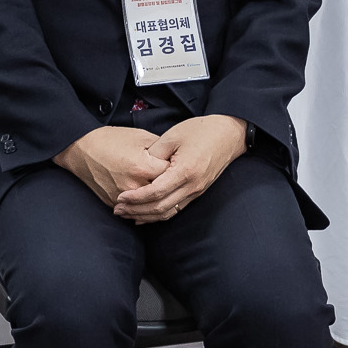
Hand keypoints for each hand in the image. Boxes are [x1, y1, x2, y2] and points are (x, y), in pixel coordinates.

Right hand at [55, 125, 170, 208]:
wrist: (82, 150)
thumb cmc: (111, 140)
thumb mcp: (141, 137)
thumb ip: (162, 149)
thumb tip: (176, 158)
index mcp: (144, 168)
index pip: (172, 175)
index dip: (176, 169)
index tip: (178, 165)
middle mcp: (135, 186)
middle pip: (162, 194)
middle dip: (169, 187)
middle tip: (174, 180)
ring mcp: (123, 197)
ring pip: (149, 207)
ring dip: (158, 201)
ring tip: (166, 193)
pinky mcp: (113, 203)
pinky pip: (134, 211)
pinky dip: (142, 207)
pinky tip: (150, 202)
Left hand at [112, 115, 246, 223]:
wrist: (229, 135)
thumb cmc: (201, 131)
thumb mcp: (173, 135)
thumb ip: (154, 153)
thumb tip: (139, 168)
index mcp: (185, 171)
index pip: (156, 192)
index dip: (136, 198)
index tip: (120, 198)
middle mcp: (192, 186)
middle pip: (160, 208)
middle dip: (137, 211)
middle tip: (118, 210)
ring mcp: (196, 191)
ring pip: (168, 213)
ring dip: (146, 216)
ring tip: (127, 214)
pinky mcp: (197, 192)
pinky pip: (176, 209)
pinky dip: (159, 214)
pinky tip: (146, 214)